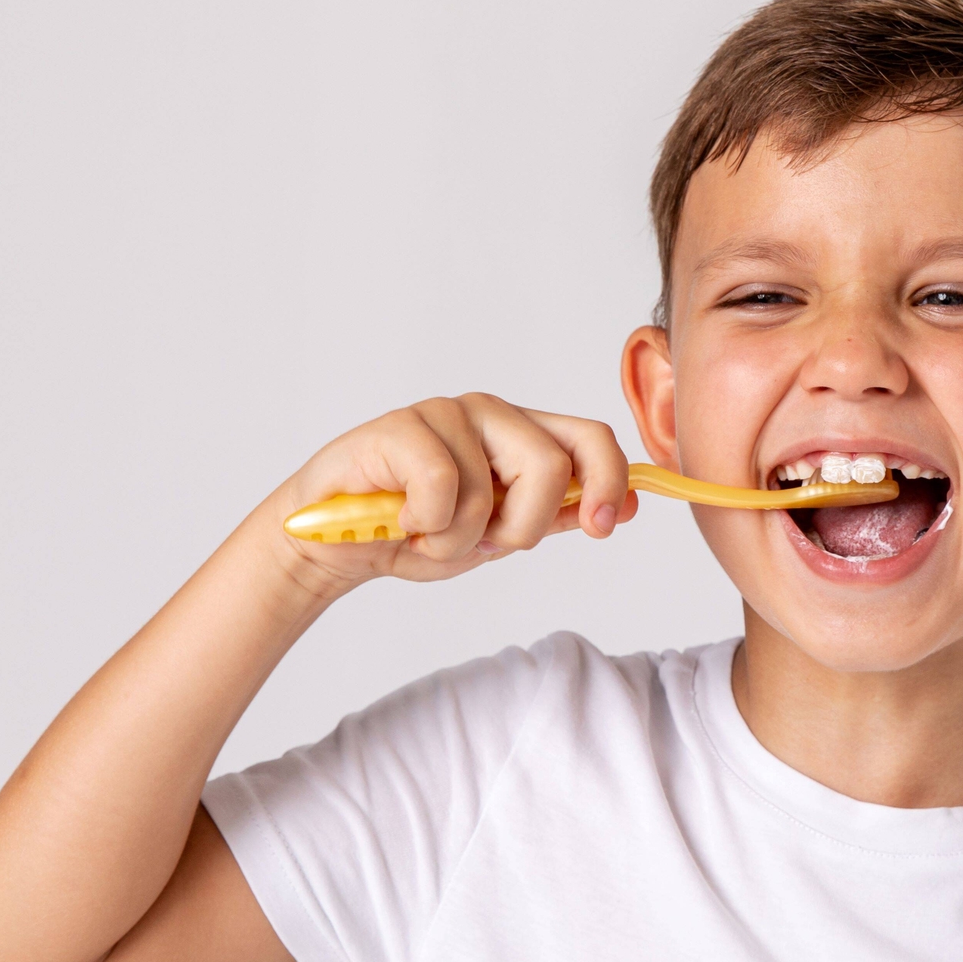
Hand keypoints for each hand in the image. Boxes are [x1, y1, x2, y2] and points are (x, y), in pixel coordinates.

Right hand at [267, 394, 635, 592]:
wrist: (336, 546)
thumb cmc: (417, 534)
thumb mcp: (498, 534)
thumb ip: (558, 516)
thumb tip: (626, 506)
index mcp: (523, 434)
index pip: (591, 438)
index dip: (610, 481)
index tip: (602, 527)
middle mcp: (491, 415)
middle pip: (552, 467)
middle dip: (523, 528)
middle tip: (483, 542)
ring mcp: (445, 415)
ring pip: (493, 490)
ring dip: (459, 539)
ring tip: (427, 532)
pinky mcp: (400, 426)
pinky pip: (443, 487)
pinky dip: (426, 524)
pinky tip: (401, 518)